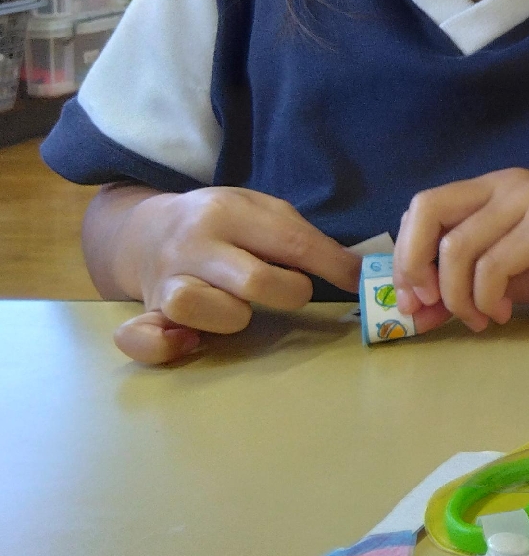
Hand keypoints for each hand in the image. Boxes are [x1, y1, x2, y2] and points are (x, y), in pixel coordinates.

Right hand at [111, 187, 359, 364]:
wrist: (147, 229)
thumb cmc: (221, 222)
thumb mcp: (260, 210)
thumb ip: (301, 237)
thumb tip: (356, 273)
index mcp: (227, 213)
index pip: (291, 243)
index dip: (333, 266)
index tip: (358, 282)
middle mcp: (192, 245)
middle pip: (253, 281)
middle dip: (287, 292)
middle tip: (289, 290)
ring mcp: (163, 281)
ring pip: (196, 306)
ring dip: (231, 318)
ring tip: (238, 308)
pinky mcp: (144, 311)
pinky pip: (143, 338)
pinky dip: (165, 346)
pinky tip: (190, 340)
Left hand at [394, 170, 528, 331]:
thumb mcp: (498, 278)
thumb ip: (454, 287)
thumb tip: (409, 314)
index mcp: (489, 188)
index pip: (423, 207)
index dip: (405, 253)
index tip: (413, 299)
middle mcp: (506, 184)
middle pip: (428, 211)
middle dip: (414, 266)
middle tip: (429, 305)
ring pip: (457, 248)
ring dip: (458, 297)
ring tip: (480, 318)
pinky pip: (493, 267)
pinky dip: (487, 299)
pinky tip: (505, 312)